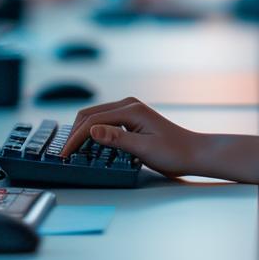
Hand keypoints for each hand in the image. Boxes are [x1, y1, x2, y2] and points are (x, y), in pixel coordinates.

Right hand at [59, 97, 202, 177]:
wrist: (193, 153)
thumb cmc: (173, 152)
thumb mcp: (144, 149)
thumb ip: (117, 139)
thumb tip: (91, 131)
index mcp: (130, 109)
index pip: (93, 121)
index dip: (76, 137)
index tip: (65, 154)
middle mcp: (128, 105)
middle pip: (90, 114)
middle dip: (74, 133)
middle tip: (65, 153)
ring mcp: (129, 110)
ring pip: (95, 117)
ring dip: (82, 132)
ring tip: (72, 150)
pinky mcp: (130, 119)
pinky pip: (105, 122)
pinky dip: (93, 132)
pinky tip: (89, 145)